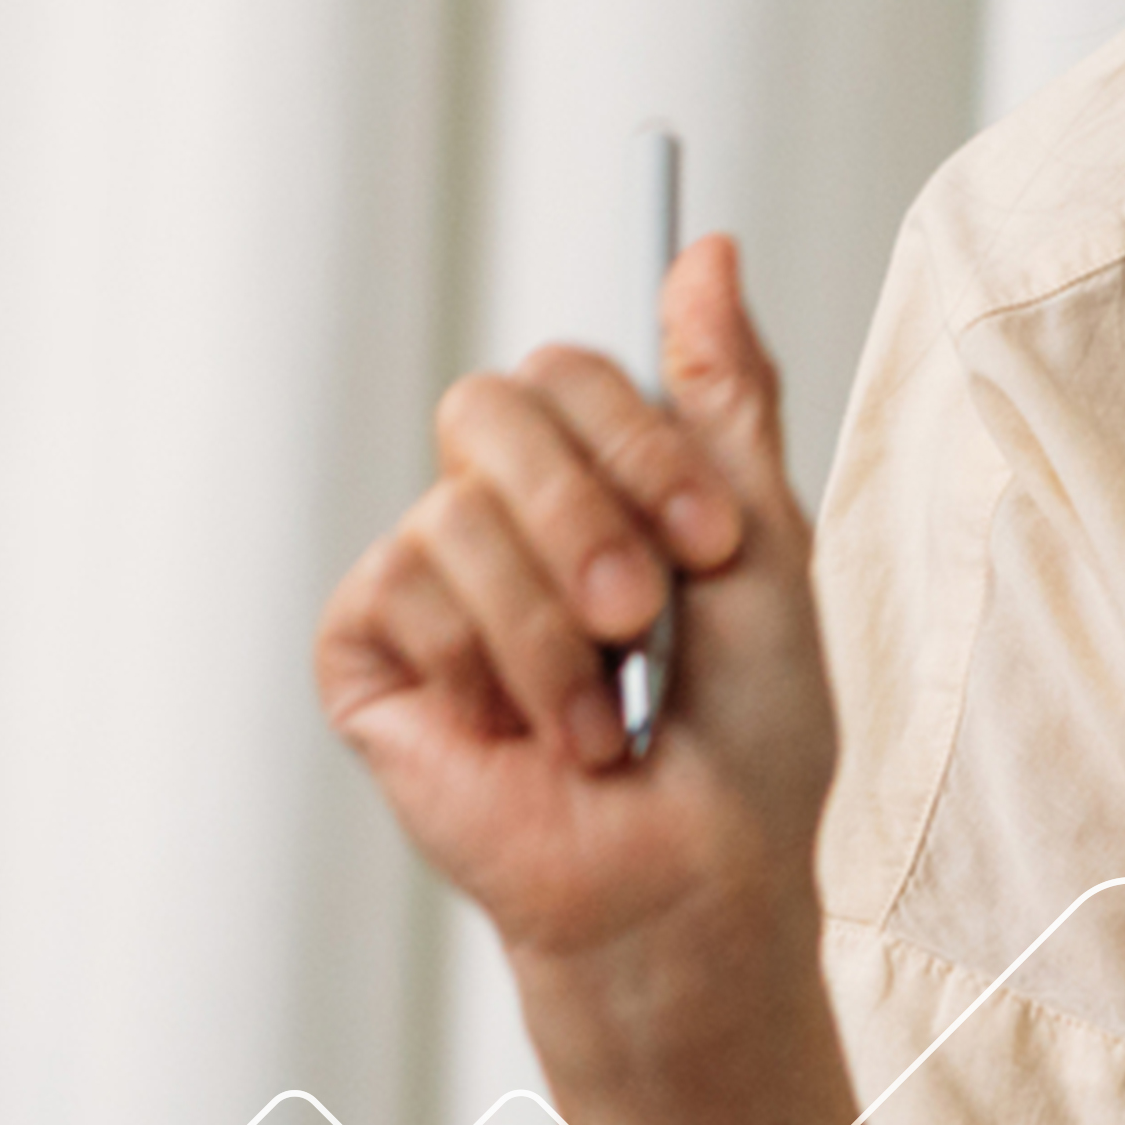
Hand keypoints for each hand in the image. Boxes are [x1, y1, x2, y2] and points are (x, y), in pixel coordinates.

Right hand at [313, 237, 838, 1069]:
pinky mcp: (365, 652)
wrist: (685, 876)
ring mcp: (424, 582)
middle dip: (589, 518)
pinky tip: (520, 739)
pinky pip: (405, 591)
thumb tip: (703, 247)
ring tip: (599, 719)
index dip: (640, 442)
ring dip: (555, 632)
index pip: (570, 372)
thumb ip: (724, 396)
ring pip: (458, 515)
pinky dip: (491, 672)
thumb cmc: (743, 741)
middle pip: (492, 406)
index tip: (713, 539)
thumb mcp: (760, 544)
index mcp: (592, 479)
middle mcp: (497, 515)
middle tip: (644, 620)